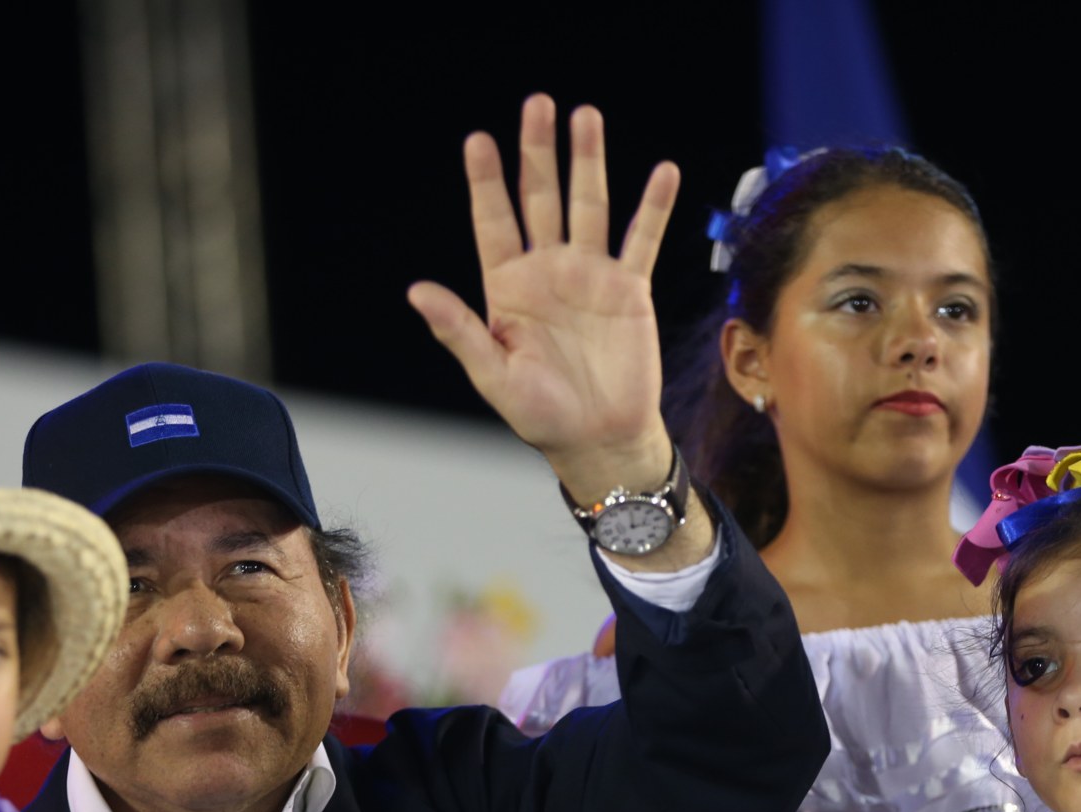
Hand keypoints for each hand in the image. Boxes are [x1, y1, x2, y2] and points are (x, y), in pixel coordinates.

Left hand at [408, 95, 680, 503]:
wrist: (599, 439)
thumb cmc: (541, 415)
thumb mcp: (492, 375)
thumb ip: (459, 330)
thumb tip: (416, 291)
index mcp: (507, 288)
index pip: (493, 222)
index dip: (486, 182)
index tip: (478, 141)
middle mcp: (548, 272)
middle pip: (541, 198)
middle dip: (538, 152)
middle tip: (539, 103)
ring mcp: (590, 276)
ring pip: (589, 205)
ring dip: (589, 161)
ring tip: (587, 116)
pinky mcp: (630, 290)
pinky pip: (642, 240)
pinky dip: (654, 207)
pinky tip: (663, 172)